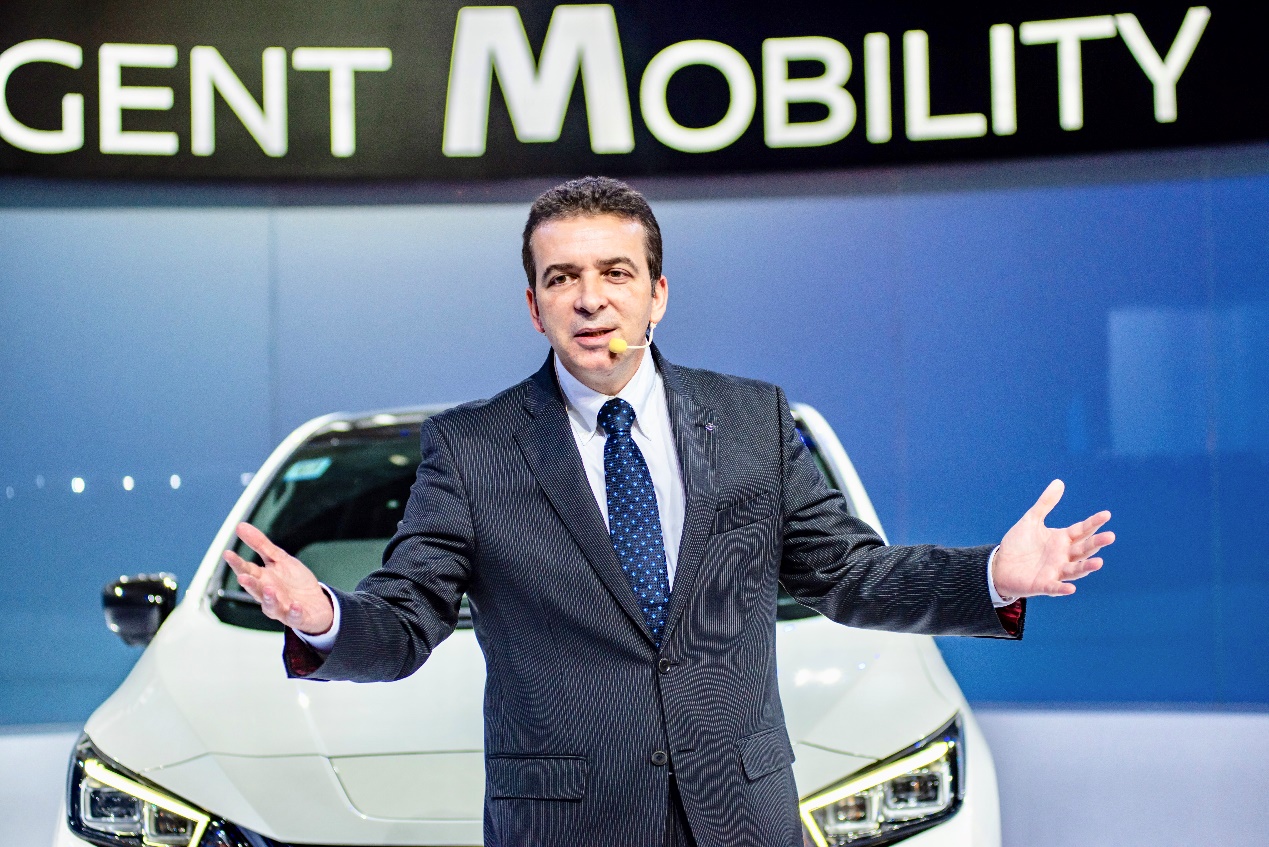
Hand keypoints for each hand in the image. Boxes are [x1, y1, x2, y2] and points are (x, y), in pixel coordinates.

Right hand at [223, 522, 333, 634]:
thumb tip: (240, 526)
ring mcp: (282, 607)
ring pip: (271, 606)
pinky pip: (294, 617)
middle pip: (256, 589)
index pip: (247, 570)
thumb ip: (261, 544)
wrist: (316, 603)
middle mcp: (269, 594)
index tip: (228, 554)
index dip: (237, 563)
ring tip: (269, 589)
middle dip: (249, 584)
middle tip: (242, 577)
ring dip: (269, 599)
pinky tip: (295, 605)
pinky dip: (293, 612)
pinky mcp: (297, 617)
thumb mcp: (280, 559)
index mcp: (264, 579)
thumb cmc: (294, 582)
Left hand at [991, 480, 1112, 599]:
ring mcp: (1055, 571)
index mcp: (1062, 540)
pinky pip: (1054, 587)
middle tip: (1110, 536)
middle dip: (1096, 544)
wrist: (1000, 565)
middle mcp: (1063, 556)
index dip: (1093, 523)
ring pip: (1075, 570)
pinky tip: (1071, 588)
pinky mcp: (1042, 585)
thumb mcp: (1031, 520)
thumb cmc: (1018, 544)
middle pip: (1083, 550)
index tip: (1106, 514)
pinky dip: (1062, 589)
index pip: (1081, 530)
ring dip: (1086, 567)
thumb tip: (1059, 482)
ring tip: (1099, 562)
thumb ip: (1045, 504)